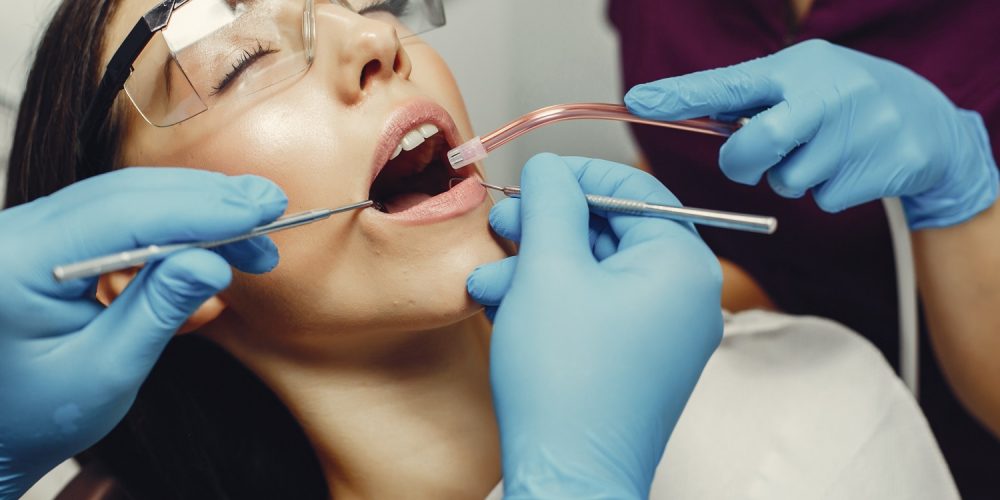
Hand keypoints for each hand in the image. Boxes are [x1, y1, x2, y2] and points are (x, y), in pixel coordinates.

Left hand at [0, 168, 285, 497]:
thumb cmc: (39, 415)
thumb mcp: (106, 372)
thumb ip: (158, 311)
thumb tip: (214, 261)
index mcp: (14, 264)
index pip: (120, 215)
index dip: (197, 209)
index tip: (258, 212)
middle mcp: (16, 232)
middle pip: (126, 193)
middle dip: (206, 200)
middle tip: (272, 208)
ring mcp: (31, 230)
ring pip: (127, 195)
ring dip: (197, 208)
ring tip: (255, 232)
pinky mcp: (52, 236)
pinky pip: (119, 213)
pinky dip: (173, 221)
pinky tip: (215, 237)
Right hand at [467, 154, 722, 497]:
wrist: (568, 475)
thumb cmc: (565, 379)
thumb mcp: (549, 270)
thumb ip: (551, 203)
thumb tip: (552, 169)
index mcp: (684, 266)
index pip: (635, 190)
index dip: (577, 175)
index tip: (535, 175)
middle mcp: (684, 299)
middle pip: (610, 233)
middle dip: (544, 229)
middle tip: (501, 224)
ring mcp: (662, 335)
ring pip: (594, 275)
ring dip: (535, 269)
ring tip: (488, 282)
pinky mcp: (635, 362)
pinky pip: (594, 311)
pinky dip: (550, 302)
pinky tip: (505, 307)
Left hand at [625, 39, 998, 229]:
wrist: (928, 122)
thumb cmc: (842, 100)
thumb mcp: (801, 82)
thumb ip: (749, 100)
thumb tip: (678, 110)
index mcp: (798, 68)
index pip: (730, 82)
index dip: (682, 95)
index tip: (640, 99)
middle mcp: (826, 94)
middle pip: (754, 148)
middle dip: (742, 164)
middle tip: (753, 161)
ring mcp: (857, 131)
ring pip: (788, 182)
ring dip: (792, 178)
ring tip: (822, 152)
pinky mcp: (880, 167)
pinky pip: (822, 200)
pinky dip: (825, 193)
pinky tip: (849, 168)